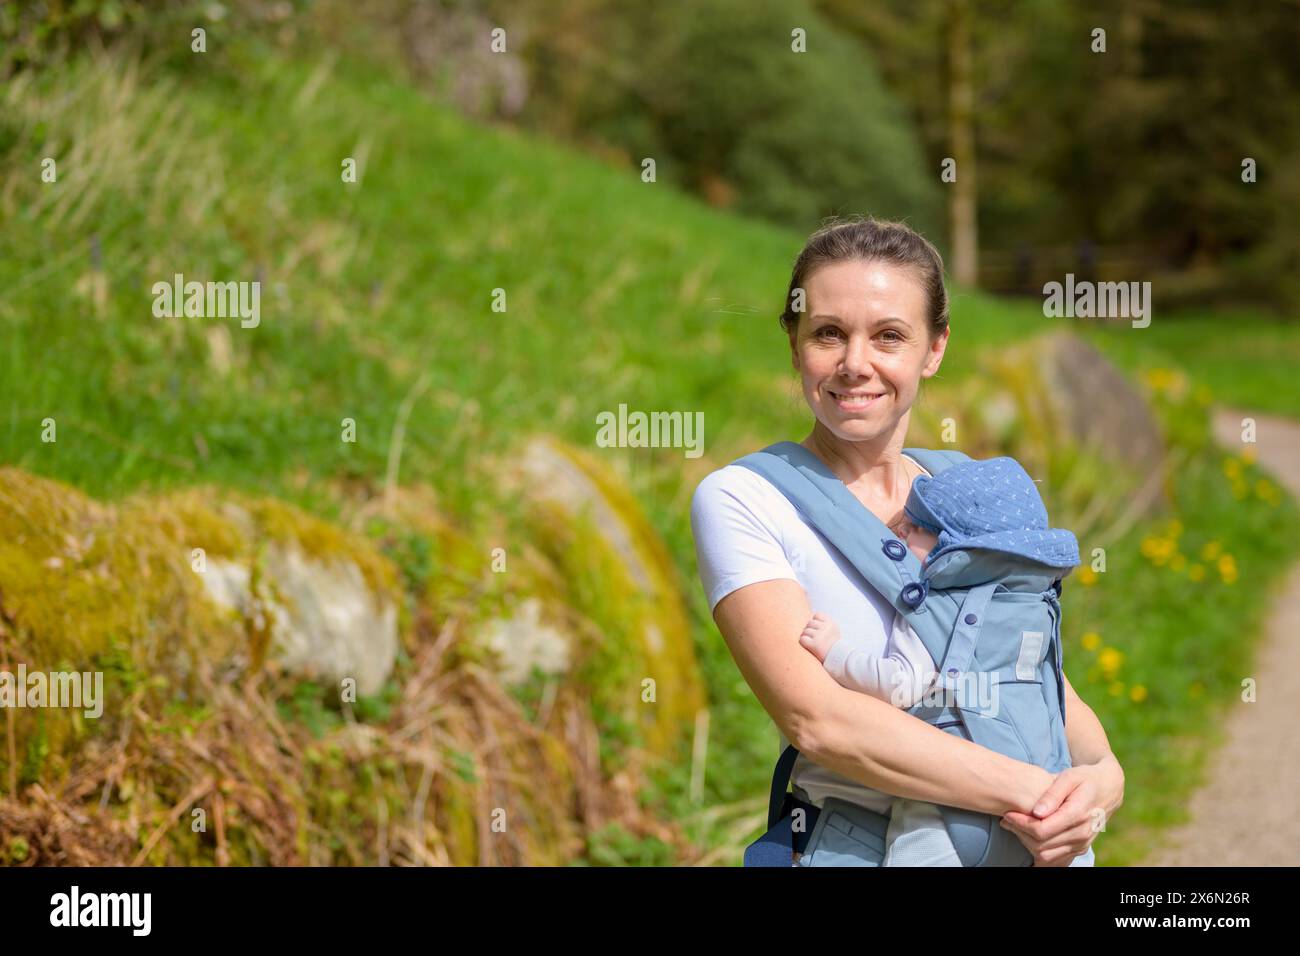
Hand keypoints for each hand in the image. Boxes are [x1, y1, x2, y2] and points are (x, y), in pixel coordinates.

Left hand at [799, 612, 840, 663]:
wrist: (839, 660)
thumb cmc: (833, 646)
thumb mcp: (833, 632)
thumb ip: (824, 624)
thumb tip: (808, 616)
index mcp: (831, 624)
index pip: (817, 615)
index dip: (815, 622)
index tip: (818, 630)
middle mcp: (826, 628)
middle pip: (809, 623)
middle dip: (810, 630)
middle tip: (815, 639)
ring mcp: (820, 636)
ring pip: (805, 631)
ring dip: (806, 637)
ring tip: (813, 644)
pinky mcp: (814, 644)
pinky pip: (802, 639)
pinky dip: (804, 643)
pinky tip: (809, 647)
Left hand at [1001, 755, 1124, 865]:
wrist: (1109, 788)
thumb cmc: (1084, 778)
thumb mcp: (1068, 777)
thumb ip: (1052, 794)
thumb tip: (1036, 812)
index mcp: (1078, 814)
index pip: (1042, 830)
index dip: (1020, 824)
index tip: (1008, 814)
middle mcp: (1082, 833)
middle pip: (1041, 845)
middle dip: (1020, 833)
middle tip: (1007, 819)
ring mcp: (1083, 844)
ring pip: (1047, 856)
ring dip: (1027, 844)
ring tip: (1016, 826)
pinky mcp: (1081, 848)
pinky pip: (1056, 860)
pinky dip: (1039, 852)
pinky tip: (1029, 837)